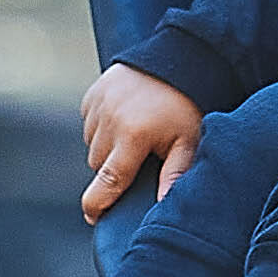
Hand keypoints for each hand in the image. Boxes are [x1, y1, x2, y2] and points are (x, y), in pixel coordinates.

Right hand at [80, 64, 202, 218]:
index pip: (107, 181)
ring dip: (106, 148)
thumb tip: (164, 207)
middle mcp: (110, 121)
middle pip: (98, 164)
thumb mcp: (188, 141)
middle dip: (112, 170)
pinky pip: (89, 122)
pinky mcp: (94, 92)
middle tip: (137, 162)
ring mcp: (99, 105)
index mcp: (133, 136)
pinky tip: (124, 119)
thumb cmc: (188, 106)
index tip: (95, 218)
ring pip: (92, 144)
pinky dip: (101, 127)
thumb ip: (174, 175)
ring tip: (134, 138)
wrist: (180, 58)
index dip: (97, 204)